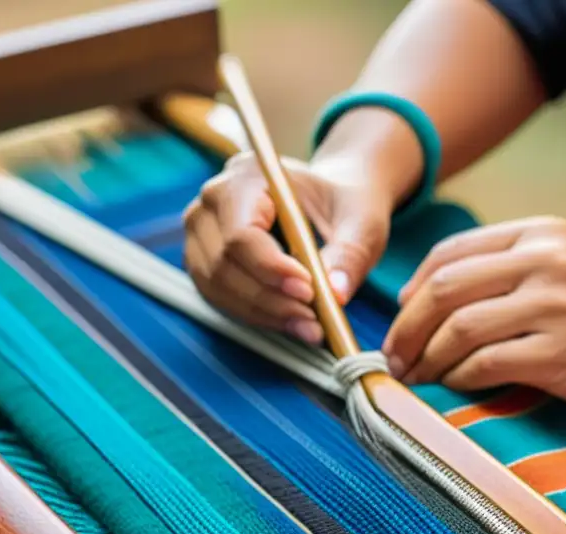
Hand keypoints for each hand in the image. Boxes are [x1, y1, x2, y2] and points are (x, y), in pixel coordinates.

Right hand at [182, 152, 392, 343]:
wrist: (331, 200)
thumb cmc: (343, 203)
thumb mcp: (361, 221)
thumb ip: (350, 254)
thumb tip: (336, 293)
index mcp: (249, 175)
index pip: (242, 232)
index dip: (270, 268)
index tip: (309, 290)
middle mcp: (214, 199)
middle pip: (224, 263)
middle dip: (270, 298)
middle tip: (314, 319)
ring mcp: (203, 230)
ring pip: (217, 285)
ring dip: (263, 313)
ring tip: (309, 326)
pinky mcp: (206, 259)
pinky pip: (220, 296)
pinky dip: (255, 315)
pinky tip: (291, 323)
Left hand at [383, 216, 565, 410]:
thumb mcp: (560, 264)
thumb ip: (501, 267)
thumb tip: (419, 294)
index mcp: (540, 233)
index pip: (452, 251)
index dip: (415, 286)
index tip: (401, 315)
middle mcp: (546, 261)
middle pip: (447, 288)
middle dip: (407, 326)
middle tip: (393, 354)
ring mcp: (555, 307)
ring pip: (461, 328)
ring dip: (427, 357)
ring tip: (415, 374)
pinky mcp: (560, 353)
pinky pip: (486, 364)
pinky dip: (459, 377)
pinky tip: (454, 384)